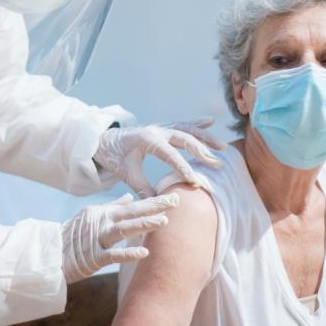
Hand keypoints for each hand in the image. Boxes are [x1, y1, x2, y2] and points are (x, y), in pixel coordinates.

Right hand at [62, 193, 178, 283]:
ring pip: (123, 229)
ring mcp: (97, 239)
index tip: (173, 196)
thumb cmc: (74, 234)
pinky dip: (128, 253)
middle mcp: (102, 222)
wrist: (51, 252)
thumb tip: (129, 196)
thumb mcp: (92, 215)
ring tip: (163, 222)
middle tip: (175, 201)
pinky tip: (145, 252)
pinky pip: (113, 255)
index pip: (133, 205)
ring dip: (143, 225)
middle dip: (154, 207)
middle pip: (131, 213)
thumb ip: (113, 207)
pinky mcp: (93, 257)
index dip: (153, 201)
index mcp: (104, 213)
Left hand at [93, 117, 227, 197]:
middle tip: (216, 164)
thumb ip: (142, 188)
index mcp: (146, 139)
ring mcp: (161, 128)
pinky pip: (183, 125)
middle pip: (184, 139)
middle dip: (201, 152)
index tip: (195, 181)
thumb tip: (158, 203)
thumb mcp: (126, 174)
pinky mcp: (162, 129)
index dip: (182, 167)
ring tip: (222, 147)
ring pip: (187, 130)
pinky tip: (210, 122)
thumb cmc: (114, 157)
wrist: (103, 141)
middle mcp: (156, 130)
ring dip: (206, 138)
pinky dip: (197, 124)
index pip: (169, 154)